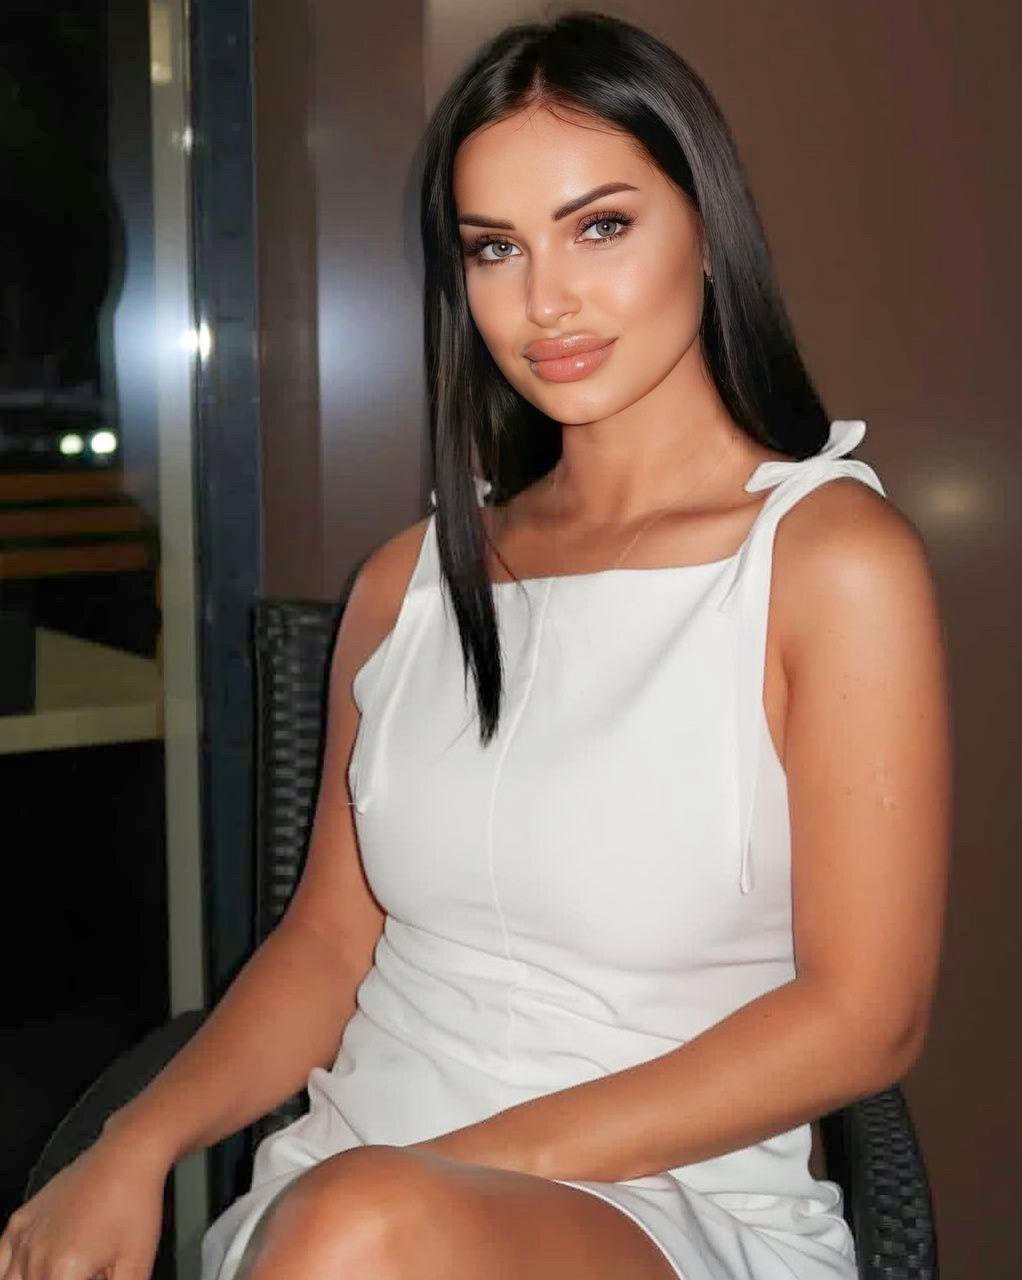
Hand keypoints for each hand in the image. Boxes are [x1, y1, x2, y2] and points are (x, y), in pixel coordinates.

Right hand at [0, 1130, 168, 1279]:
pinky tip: (27, 1274)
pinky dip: (8, 1275)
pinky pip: (0, 1261)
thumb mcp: (136, 1265)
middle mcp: (34, 1258)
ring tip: (62, 1277)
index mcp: (61, 1274)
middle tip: (76, 1278)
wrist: (128, 1156)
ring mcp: (22, 1238)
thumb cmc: (134, 1205)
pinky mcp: (20, 1221)